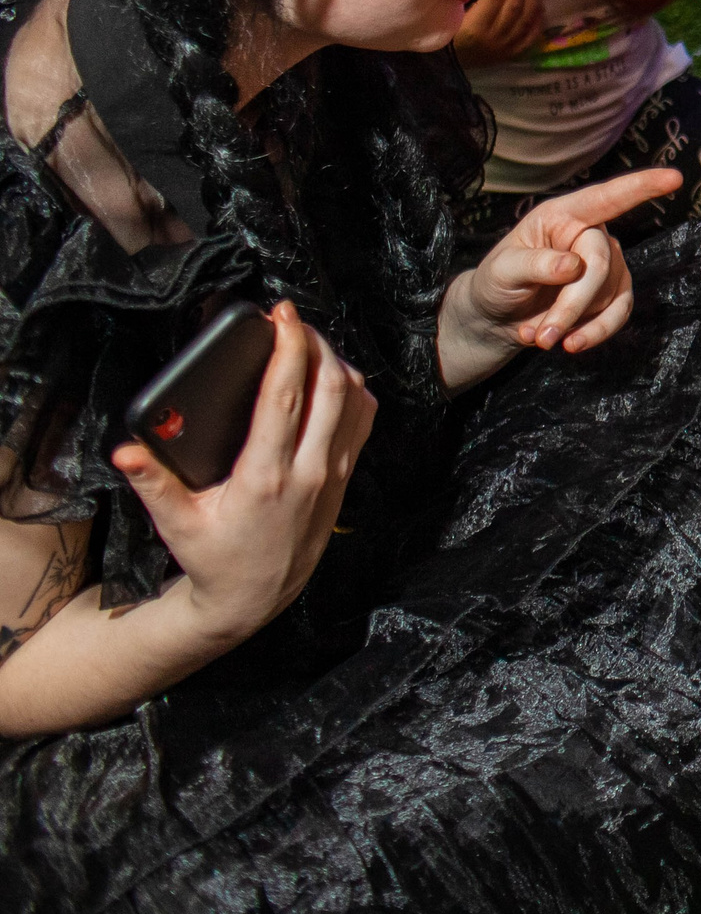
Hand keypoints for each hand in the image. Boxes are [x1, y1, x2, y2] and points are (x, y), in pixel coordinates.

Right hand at [112, 302, 375, 641]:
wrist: (255, 598)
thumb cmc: (213, 557)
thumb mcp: (176, 522)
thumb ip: (153, 482)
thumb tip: (125, 451)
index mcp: (266, 477)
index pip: (286, 398)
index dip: (288, 349)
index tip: (281, 315)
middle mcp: (309, 472)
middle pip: (331, 388)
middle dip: (315, 342)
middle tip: (292, 319)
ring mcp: (334, 475)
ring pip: (355, 402)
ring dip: (338, 362)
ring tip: (309, 340)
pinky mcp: (345, 480)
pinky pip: (362, 423)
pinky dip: (354, 391)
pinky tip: (332, 377)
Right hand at [452, 0, 544, 66]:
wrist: (452, 64)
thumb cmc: (448, 33)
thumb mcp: (453, 13)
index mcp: (475, 28)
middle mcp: (495, 38)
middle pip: (514, 5)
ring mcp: (507, 46)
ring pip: (527, 17)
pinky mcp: (515, 52)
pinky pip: (532, 34)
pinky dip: (538, 16)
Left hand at [455, 167, 681, 358]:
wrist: (498, 319)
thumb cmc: (497, 283)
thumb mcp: (501, 271)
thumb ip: (534, 264)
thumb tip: (573, 266)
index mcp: (563, 216)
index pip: (605, 198)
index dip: (641, 187)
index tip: (674, 179)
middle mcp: (589, 236)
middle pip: (601, 264)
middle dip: (573, 305)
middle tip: (545, 336)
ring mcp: (606, 266)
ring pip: (610, 294)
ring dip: (577, 323)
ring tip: (541, 338)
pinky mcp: (613, 296)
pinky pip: (620, 314)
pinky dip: (595, 333)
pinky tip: (570, 344)